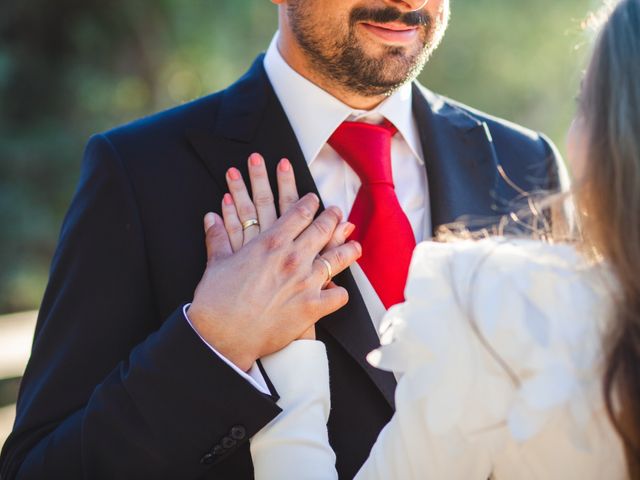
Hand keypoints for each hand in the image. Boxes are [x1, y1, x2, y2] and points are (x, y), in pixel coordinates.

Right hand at [189, 190, 361, 370]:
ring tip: (355, 245)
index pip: (299, 213)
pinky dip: (340, 292)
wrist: (223, 334)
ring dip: (348, 249)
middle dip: (332, 218)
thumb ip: (217, 237)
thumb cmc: (217, 300)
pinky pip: (338, 295)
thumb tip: (210, 218)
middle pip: (322, 229)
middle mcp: (293, 257)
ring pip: (337, 258)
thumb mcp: (217, 262)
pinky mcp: (313, 307)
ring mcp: (306, 282)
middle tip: (337, 213)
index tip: (314, 200)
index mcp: (271, 242)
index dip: (309, 204)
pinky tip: (338, 290)